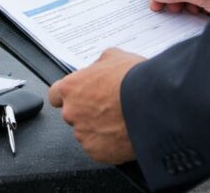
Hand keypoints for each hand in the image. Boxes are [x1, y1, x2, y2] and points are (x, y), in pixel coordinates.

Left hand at [48, 48, 143, 163]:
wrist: (153, 106)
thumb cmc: (134, 80)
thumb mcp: (113, 56)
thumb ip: (98, 64)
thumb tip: (99, 67)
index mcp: (70, 88)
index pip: (55, 94)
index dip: (69, 94)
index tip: (79, 95)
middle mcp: (71, 112)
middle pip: (73, 114)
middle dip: (87, 112)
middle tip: (108, 108)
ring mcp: (83, 135)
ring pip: (86, 133)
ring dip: (98, 128)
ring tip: (120, 120)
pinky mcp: (97, 153)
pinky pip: (100, 149)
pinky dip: (109, 144)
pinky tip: (123, 133)